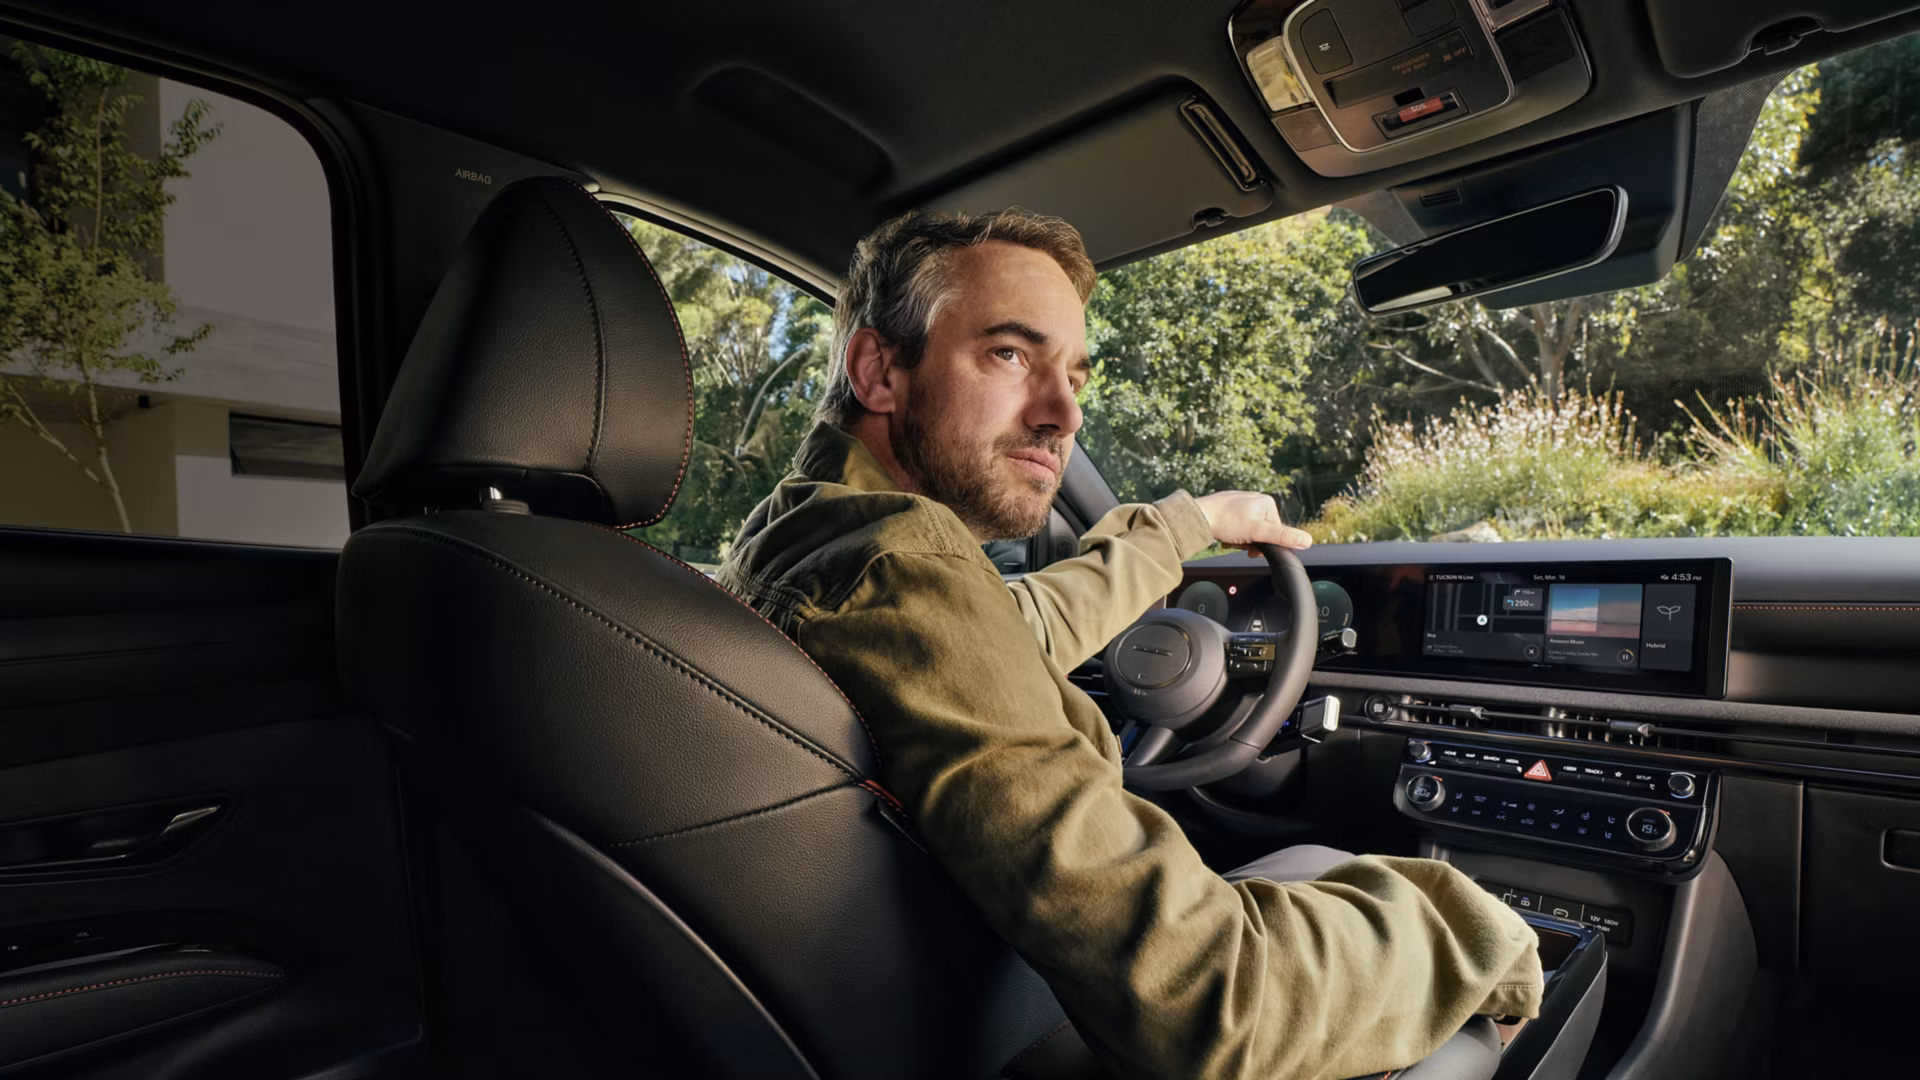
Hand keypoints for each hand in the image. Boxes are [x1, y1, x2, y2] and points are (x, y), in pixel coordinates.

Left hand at [1192, 491, 1312, 552]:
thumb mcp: (1259, 532)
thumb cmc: (1227, 522)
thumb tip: (1307, 541)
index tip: (1252, 547)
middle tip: (1238, 542)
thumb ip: (1283, 537)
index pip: (1275, 531)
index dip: (1264, 543)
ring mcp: (1241, 502)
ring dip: (1239, 539)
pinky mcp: (1228, 507)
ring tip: (1229, 538)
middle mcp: (1255, 499)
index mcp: (1267, 503)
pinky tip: (1223, 534)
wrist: (1198, 517)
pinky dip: (1231, 534)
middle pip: (1261, 531)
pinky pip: (1235, 526)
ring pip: (1247, 530)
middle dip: (1249, 541)